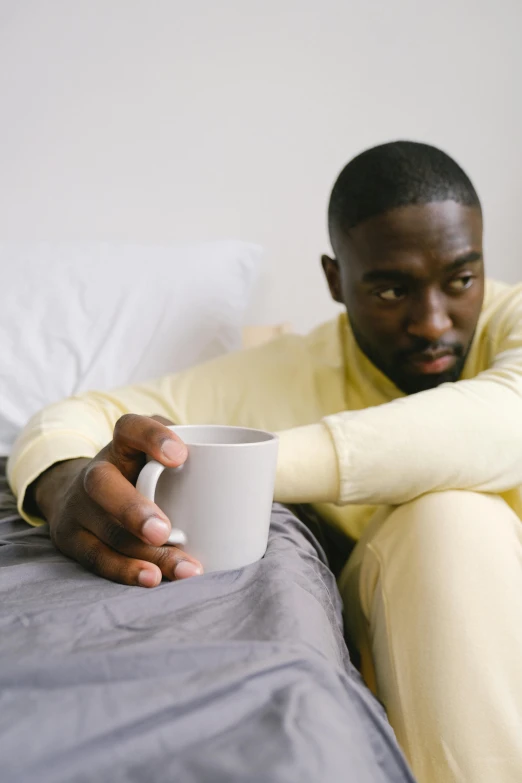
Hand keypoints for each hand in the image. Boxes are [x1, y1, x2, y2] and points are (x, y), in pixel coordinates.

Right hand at [33, 414, 202, 586]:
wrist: (82, 499)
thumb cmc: (141, 475)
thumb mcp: (159, 456)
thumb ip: (196, 457)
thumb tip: (252, 471)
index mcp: (121, 446)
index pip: (129, 429)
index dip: (152, 438)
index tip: (181, 456)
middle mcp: (95, 473)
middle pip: (103, 484)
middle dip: (134, 509)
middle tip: (167, 531)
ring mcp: (80, 508)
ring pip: (107, 531)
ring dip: (146, 554)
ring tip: (184, 569)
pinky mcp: (73, 539)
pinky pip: (96, 557)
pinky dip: (125, 571)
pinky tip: (153, 579)